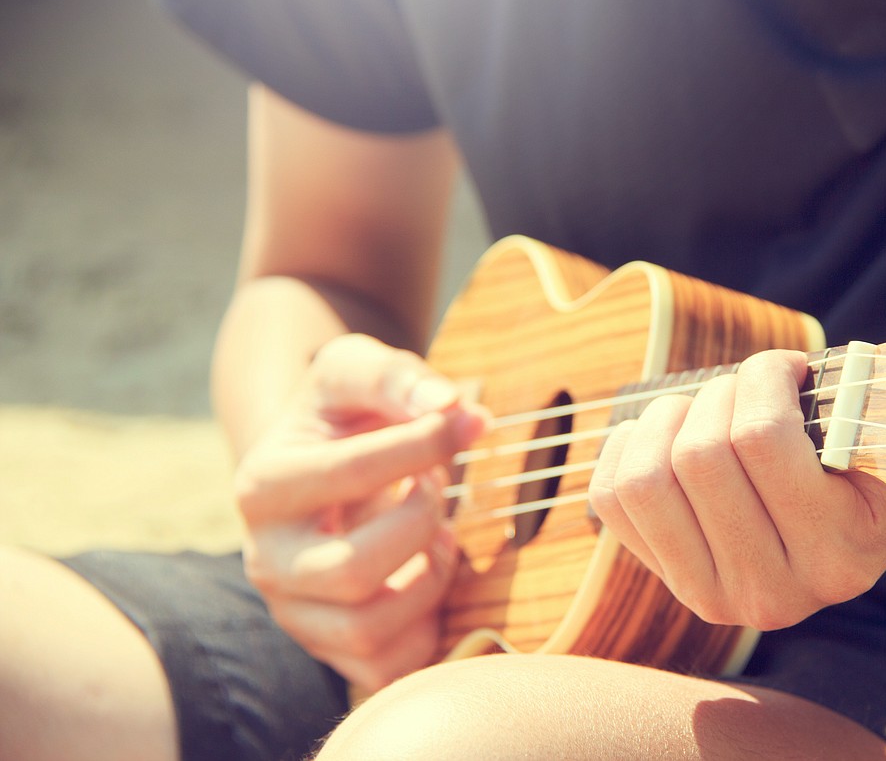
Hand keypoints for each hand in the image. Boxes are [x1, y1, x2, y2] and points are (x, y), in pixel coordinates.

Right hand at [234, 334, 488, 694]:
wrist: (322, 462)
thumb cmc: (345, 416)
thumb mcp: (357, 372)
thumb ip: (397, 377)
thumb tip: (451, 406)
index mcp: (262, 485)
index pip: (348, 474)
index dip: (423, 445)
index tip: (467, 422)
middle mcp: (265, 559)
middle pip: (352, 571)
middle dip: (420, 524)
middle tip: (437, 490)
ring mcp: (295, 612)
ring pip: (368, 629)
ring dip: (429, 578)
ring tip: (439, 535)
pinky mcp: (330, 649)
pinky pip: (387, 668)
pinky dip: (426, 626)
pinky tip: (428, 575)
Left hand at [589, 349, 885, 629]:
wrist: (852, 534)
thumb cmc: (866, 467)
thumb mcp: (882, 440)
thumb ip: (853, 405)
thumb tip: (782, 366)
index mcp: (841, 556)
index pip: (763, 438)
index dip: (763, 376)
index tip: (786, 365)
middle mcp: (777, 594)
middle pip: (700, 455)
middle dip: (719, 393)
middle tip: (746, 386)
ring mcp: (715, 596)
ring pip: (646, 479)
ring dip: (667, 419)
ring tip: (702, 407)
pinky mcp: (670, 583)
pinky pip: (611, 498)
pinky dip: (627, 446)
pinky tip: (666, 433)